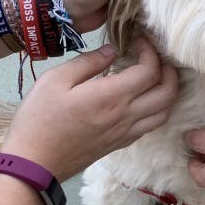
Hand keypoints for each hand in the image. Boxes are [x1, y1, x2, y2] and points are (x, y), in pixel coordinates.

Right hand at [2, 37, 177, 179]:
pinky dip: (156, 109)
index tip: (139, 41)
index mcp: (112, 97)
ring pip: (165, 113)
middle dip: (169, 70)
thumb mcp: (55, 80)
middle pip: (168, 93)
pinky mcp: (120, 144)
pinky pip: (150, 125)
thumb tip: (112, 50)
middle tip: (156, 57)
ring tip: (155, 77)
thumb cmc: (39, 119)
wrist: (34, 164)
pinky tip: (142, 99)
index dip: (150, 52)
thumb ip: (88, 62)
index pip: (150, 71)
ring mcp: (126, 133)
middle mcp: (126, 116)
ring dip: (168, 92)